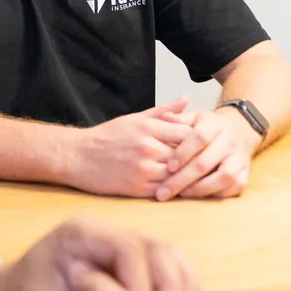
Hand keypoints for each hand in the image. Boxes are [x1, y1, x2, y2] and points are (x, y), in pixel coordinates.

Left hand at [0, 218, 204, 290]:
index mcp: (81, 232)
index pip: (127, 247)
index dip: (141, 281)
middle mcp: (104, 231)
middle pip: (154, 244)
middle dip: (171, 281)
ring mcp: (118, 243)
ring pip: (165, 252)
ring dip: (182, 282)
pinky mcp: (128, 261)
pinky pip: (163, 265)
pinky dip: (179, 284)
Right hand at [65, 97, 194, 196]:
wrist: (78, 156)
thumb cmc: (107, 136)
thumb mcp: (134, 118)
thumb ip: (162, 111)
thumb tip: (185, 99)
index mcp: (147, 127)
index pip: (187, 132)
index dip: (199, 139)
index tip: (207, 143)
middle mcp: (147, 146)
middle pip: (185, 155)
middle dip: (198, 159)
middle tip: (211, 163)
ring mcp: (142, 168)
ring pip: (177, 175)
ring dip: (189, 177)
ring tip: (201, 178)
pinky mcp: (137, 188)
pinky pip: (165, 191)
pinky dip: (175, 190)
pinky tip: (181, 189)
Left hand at [155, 108, 259, 200]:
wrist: (239, 130)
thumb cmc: (209, 126)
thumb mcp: (194, 117)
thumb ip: (178, 120)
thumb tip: (163, 117)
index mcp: (213, 124)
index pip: (199, 138)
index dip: (183, 153)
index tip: (168, 166)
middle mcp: (229, 141)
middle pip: (206, 162)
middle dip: (183, 178)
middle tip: (164, 191)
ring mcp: (239, 159)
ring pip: (223, 177)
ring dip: (200, 188)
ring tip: (181, 194)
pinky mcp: (245, 174)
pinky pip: (233, 188)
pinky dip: (216, 194)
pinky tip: (199, 196)